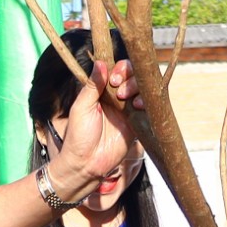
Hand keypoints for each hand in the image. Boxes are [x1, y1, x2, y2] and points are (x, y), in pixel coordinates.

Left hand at [44, 58, 138, 199]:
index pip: (115, 70)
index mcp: (100, 91)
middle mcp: (115, 97)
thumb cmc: (78, 136)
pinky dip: (146, 101)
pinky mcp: (136, 123)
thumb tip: (100, 62)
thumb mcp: (81, 107)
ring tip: (127, 99)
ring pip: (142, 88)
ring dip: (137, 87)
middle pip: (132, 75)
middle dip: (130, 76)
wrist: (86, 164)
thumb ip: (92, 85)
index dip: (119, 69)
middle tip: (119, 89)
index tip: (114, 79)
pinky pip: (147, 107)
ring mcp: (127, 109)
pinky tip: (137, 105)